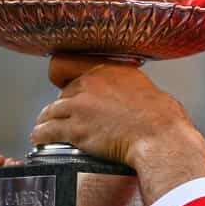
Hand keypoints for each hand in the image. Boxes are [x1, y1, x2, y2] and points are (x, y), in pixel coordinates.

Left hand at [31, 55, 204, 204]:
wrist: (161, 138)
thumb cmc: (164, 119)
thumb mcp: (148, 90)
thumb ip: (130, 88)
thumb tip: (132, 97)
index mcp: (109, 68)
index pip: (68, 65)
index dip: (64, 78)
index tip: (66, 88)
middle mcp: (90, 82)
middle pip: (62, 93)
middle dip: (64, 107)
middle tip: (67, 119)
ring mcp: (79, 105)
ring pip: (49, 112)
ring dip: (48, 121)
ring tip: (47, 131)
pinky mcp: (74, 128)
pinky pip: (45, 131)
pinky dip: (41, 136)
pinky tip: (41, 141)